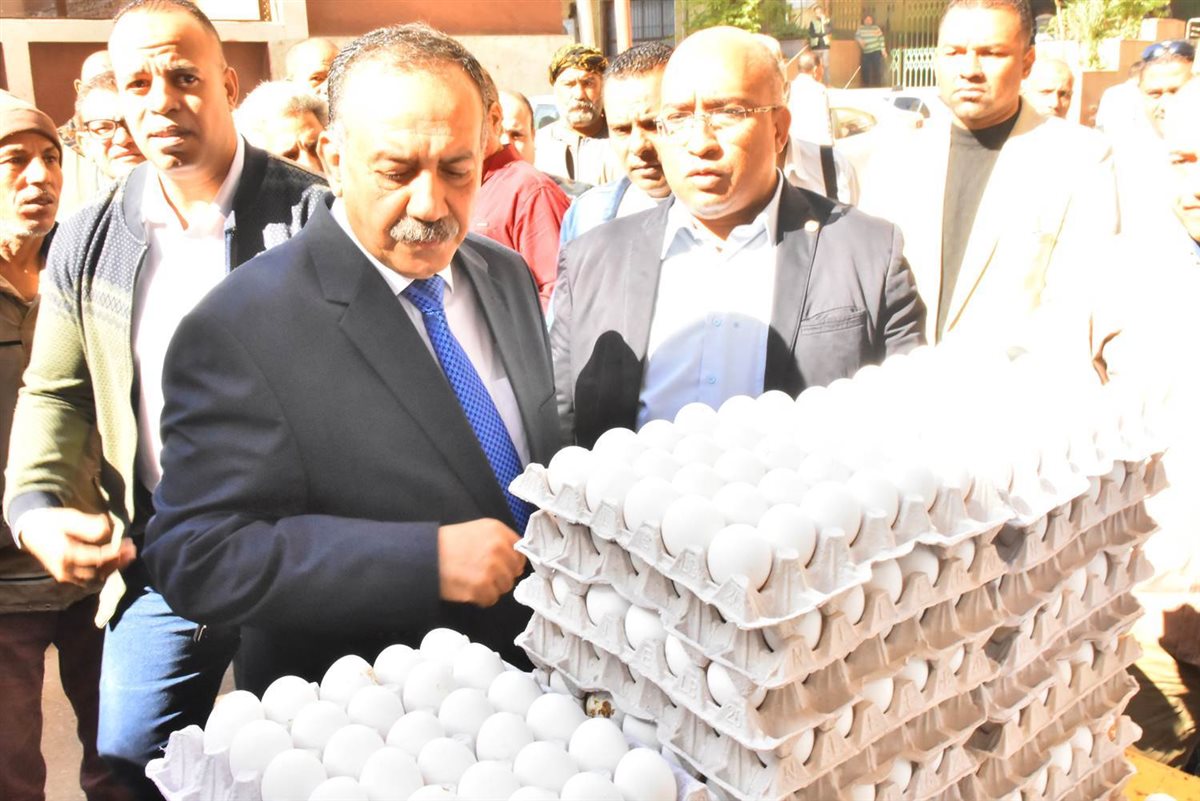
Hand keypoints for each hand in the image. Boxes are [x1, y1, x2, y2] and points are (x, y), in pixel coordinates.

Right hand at [17, 508, 133, 586]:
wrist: (31, 530)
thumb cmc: (52, 521)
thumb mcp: (70, 518)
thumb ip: (89, 525)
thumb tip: (108, 529)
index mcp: (65, 554)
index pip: (97, 558)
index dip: (116, 553)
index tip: (129, 544)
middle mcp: (65, 570)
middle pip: (98, 571)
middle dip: (118, 562)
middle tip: (132, 551)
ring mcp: (65, 576)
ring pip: (95, 578)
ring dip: (113, 568)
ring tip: (127, 556)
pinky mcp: (66, 577)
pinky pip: (89, 579)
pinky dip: (103, 572)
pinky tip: (114, 563)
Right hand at [438, 518, 525, 606]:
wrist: (425, 555)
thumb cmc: (449, 544)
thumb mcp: (479, 530)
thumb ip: (500, 541)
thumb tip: (516, 560)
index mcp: (498, 531)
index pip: (520, 554)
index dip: (511, 563)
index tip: (501, 566)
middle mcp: (498, 548)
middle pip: (514, 572)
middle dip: (501, 576)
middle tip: (482, 574)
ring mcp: (491, 568)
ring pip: (505, 587)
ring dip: (491, 588)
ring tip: (473, 580)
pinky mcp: (481, 586)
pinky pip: (491, 599)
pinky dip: (481, 598)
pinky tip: (469, 588)